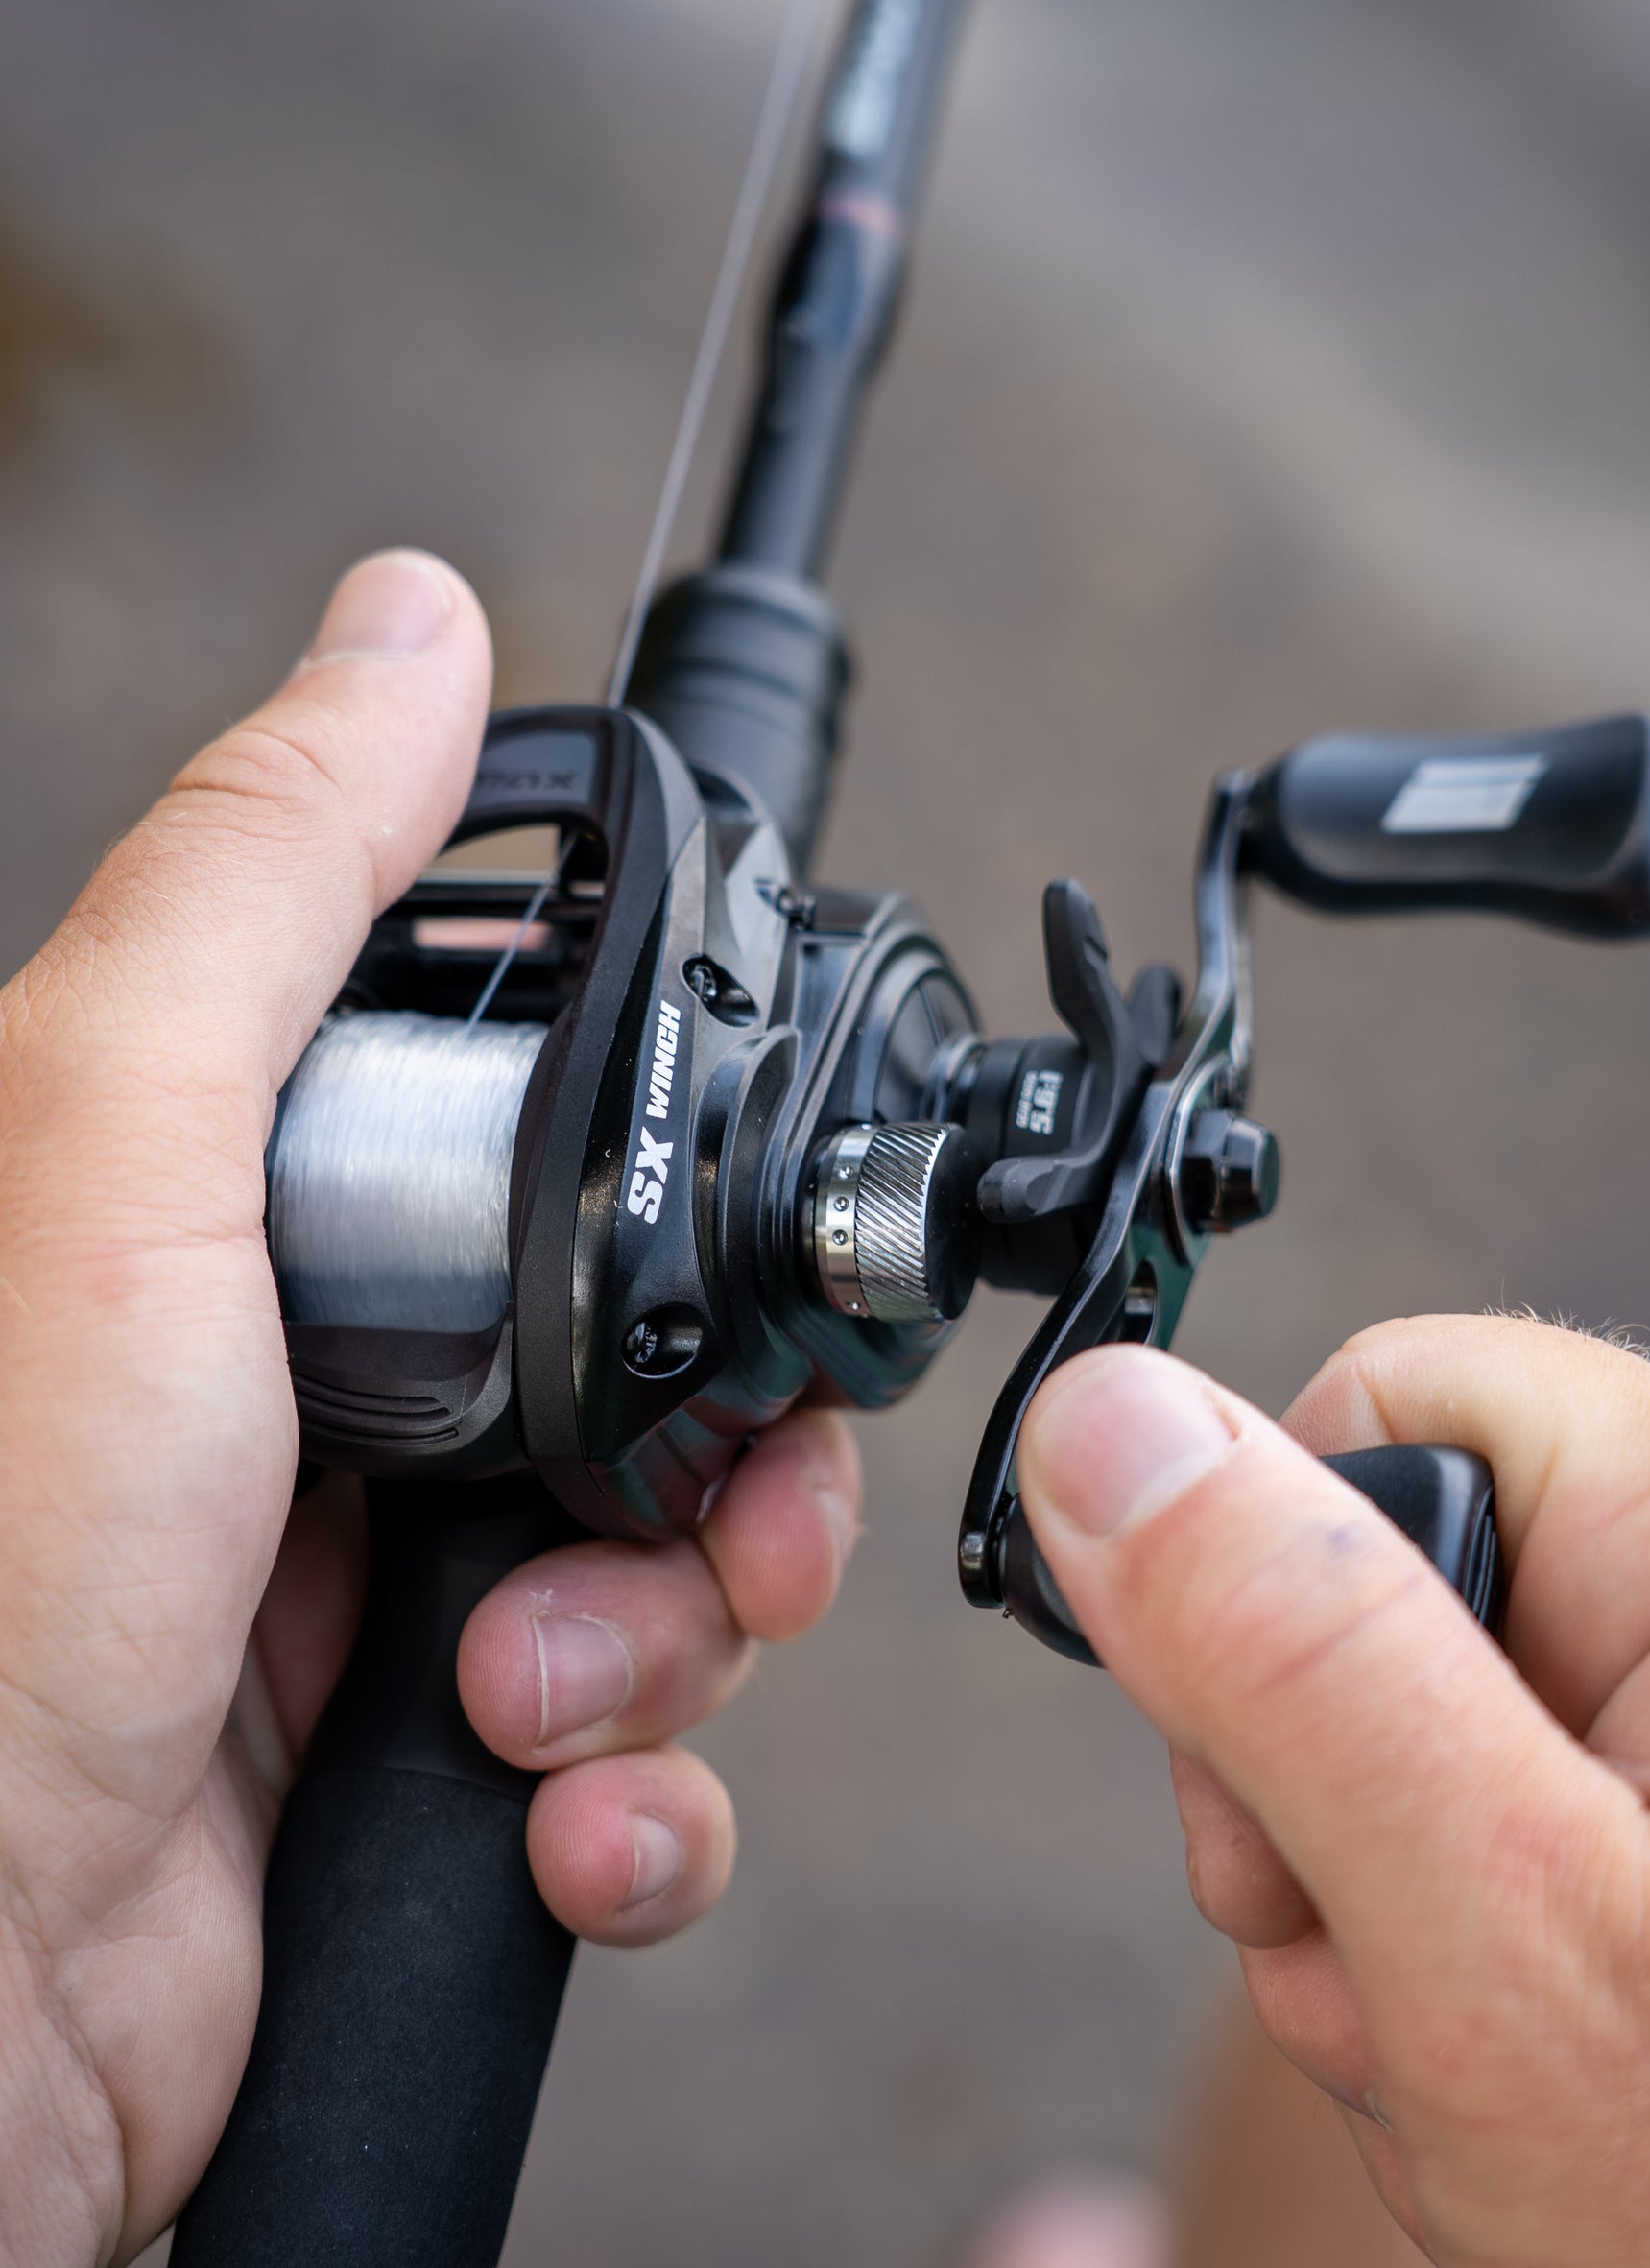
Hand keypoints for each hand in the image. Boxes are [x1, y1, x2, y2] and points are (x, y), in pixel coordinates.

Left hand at [0, 553, 860, 2265]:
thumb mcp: (119, 1153)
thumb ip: (274, 876)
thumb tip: (410, 625)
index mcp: (269, 1208)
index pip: (563, 1125)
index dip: (678, 1167)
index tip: (741, 1226)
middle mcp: (337, 1378)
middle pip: (663, 1350)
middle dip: (729, 1451)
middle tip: (704, 1512)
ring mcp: (386, 1576)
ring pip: (683, 1556)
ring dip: (674, 1638)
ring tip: (540, 1691)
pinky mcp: (430, 1752)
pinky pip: (644, 1748)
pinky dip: (640, 1798)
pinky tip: (550, 1812)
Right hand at [1018, 1317, 1649, 2263]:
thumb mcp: (1505, 1943)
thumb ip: (1295, 1663)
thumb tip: (1101, 1420)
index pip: (1393, 1398)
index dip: (1267, 1586)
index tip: (1283, 1803)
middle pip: (1389, 1581)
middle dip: (1325, 1805)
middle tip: (1405, 1986)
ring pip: (1421, 1730)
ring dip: (1386, 1918)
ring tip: (1481, 2070)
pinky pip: (1501, 1831)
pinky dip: (1463, 1968)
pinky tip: (1528, 2081)